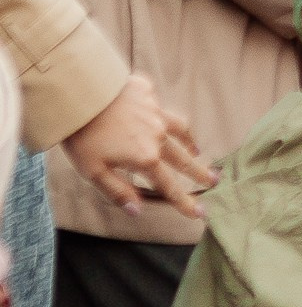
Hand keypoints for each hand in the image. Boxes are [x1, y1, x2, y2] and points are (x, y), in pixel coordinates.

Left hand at [63, 77, 215, 215]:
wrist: (80, 94)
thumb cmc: (82, 137)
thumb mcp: (93, 172)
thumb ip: (118, 191)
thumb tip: (137, 210)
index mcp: (145, 158)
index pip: (169, 186)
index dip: (184, 202)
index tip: (200, 213)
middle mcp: (157, 136)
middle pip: (183, 159)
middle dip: (199, 172)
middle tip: (215, 180)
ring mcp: (155, 113)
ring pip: (179, 130)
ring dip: (189, 143)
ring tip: (197, 150)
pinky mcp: (147, 94)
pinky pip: (159, 107)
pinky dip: (162, 116)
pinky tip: (159, 117)